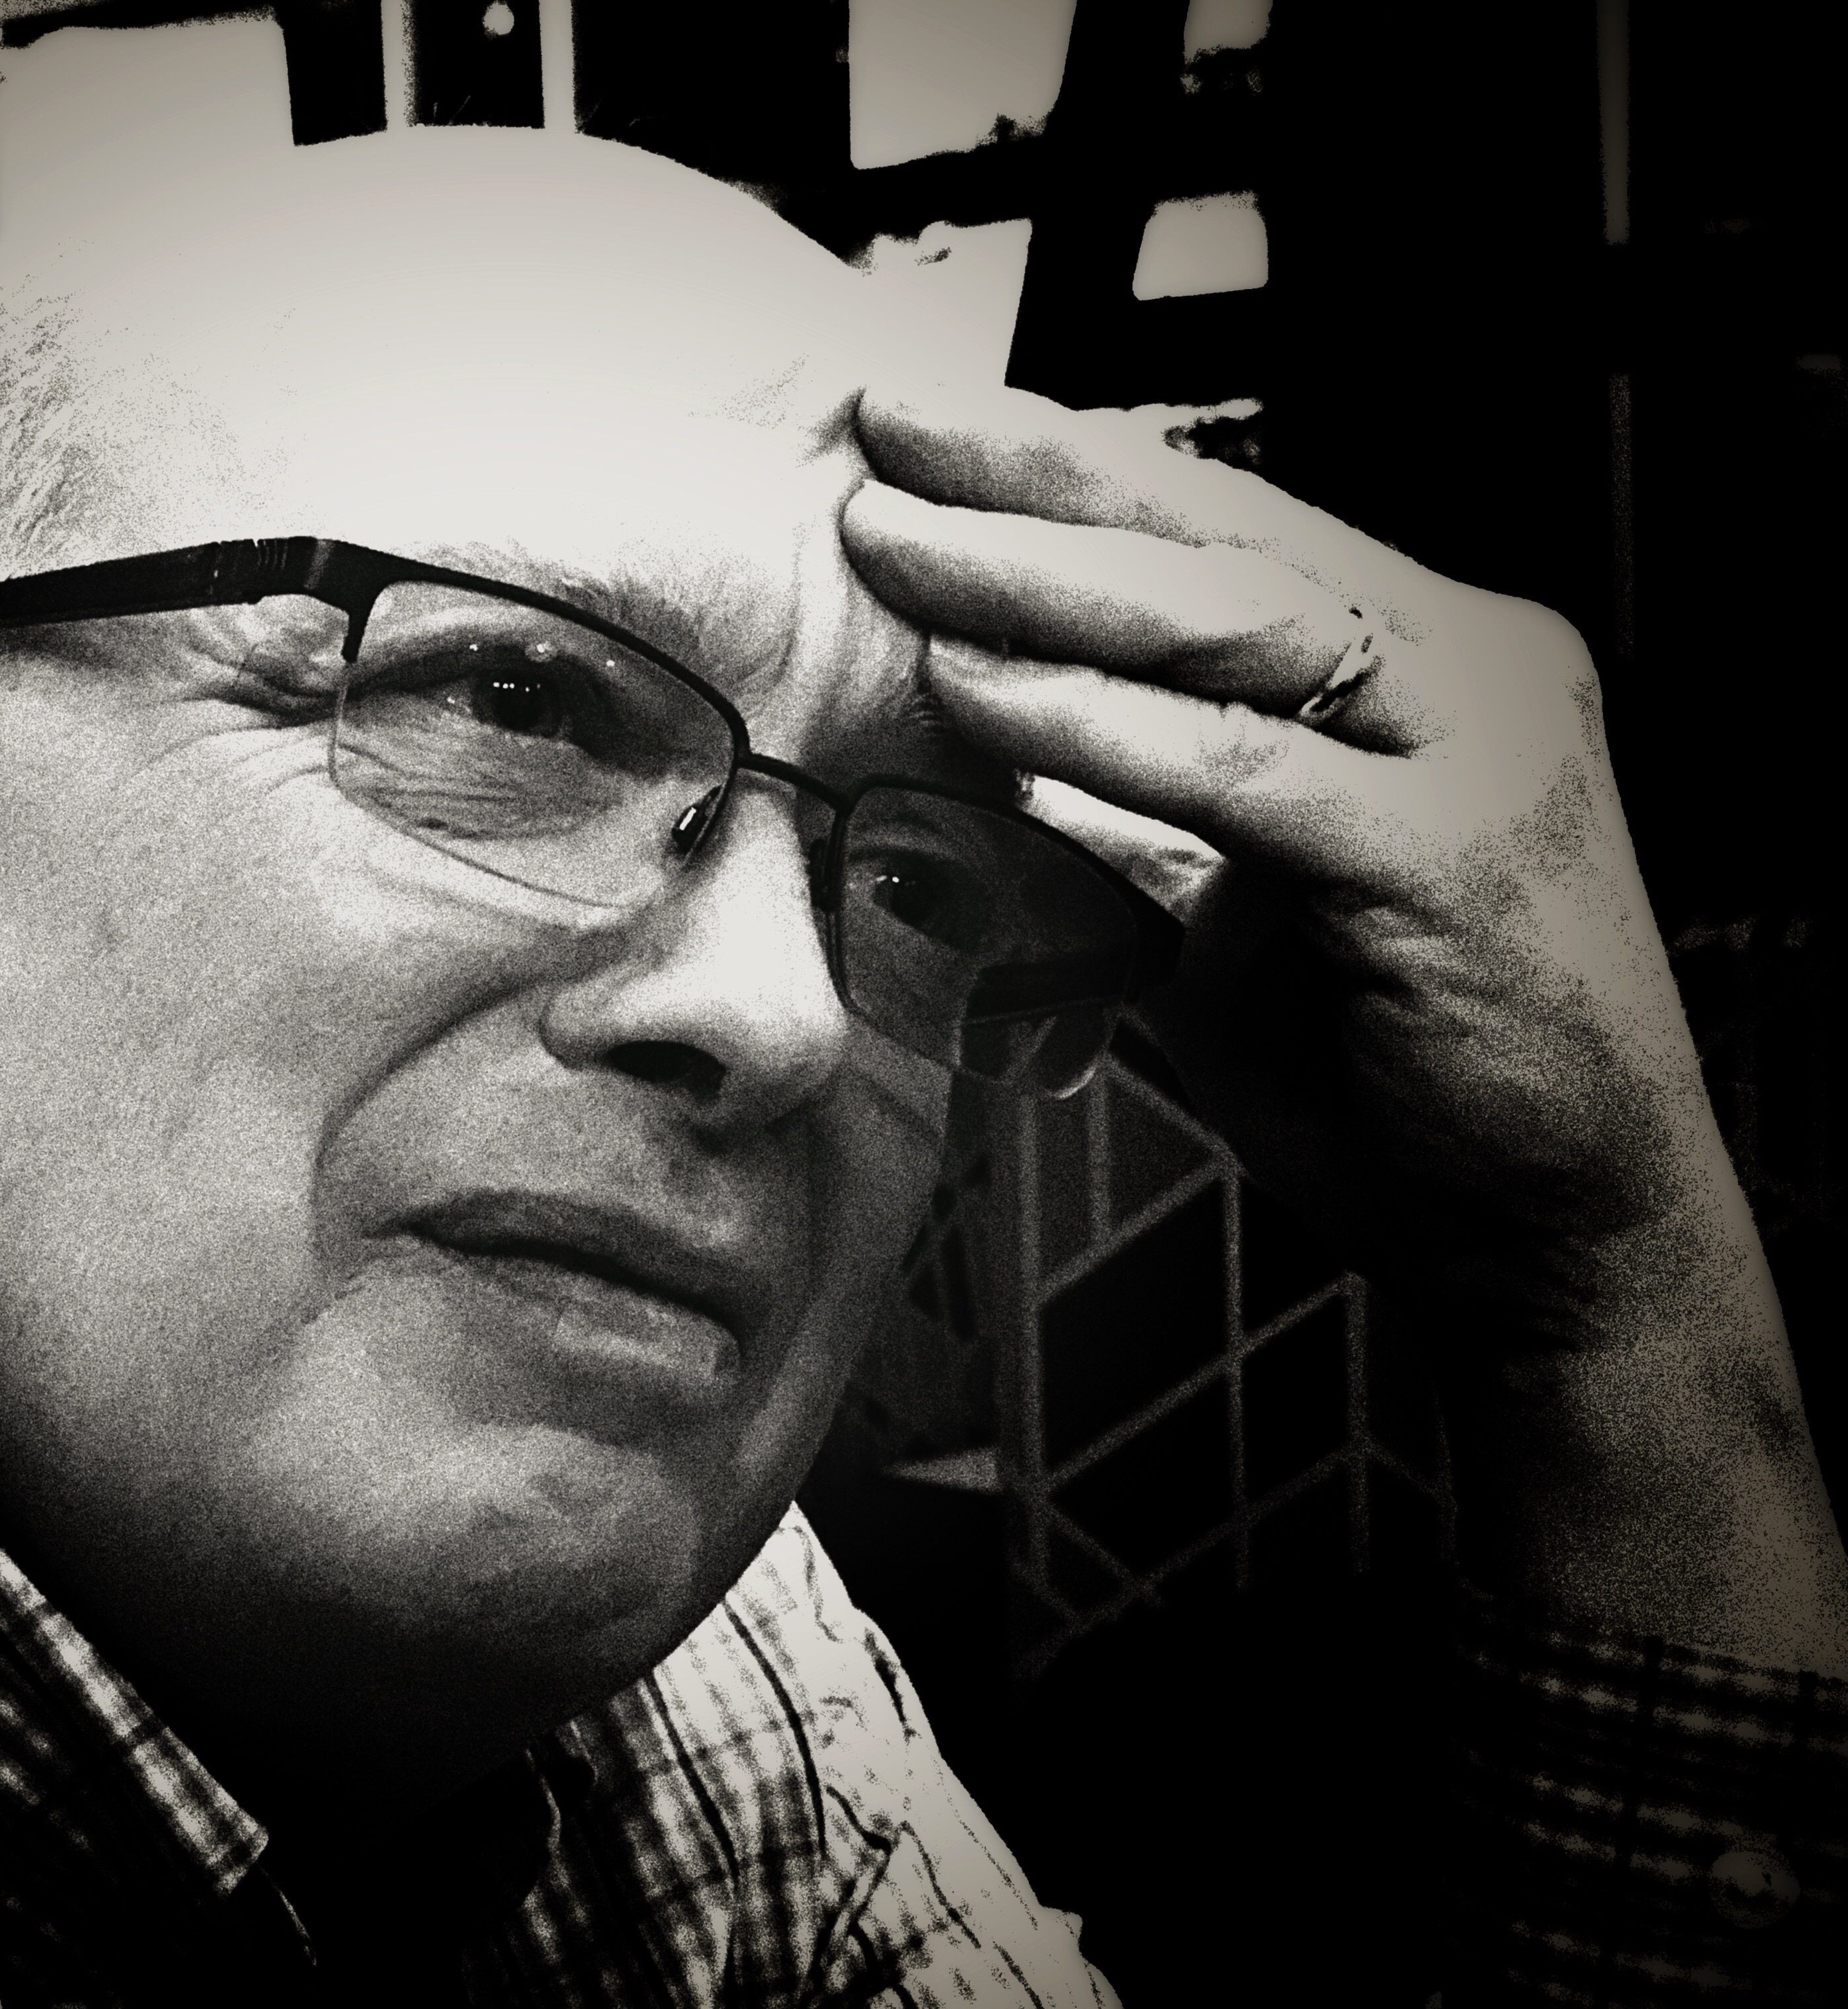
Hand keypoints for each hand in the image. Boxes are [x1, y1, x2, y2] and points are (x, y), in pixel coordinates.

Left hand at [840, 382, 1845, 1667]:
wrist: (1554, 1235)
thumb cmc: (1383, 1067)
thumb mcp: (1235, 901)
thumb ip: (1135, 805)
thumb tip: (967, 730)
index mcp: (1440, 662)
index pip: (1236, 528)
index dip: (1073, 468)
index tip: (921, 427)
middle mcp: (1483, 673)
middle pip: (1229, 536)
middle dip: (1039, 473)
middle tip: (883, 426)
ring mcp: (1485, 757)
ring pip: (1238, 623)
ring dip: (1043, 578)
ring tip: (891, 542)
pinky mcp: (1450, 862)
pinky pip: (1245, 772)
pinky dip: (1098, 730)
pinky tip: (971, 691)